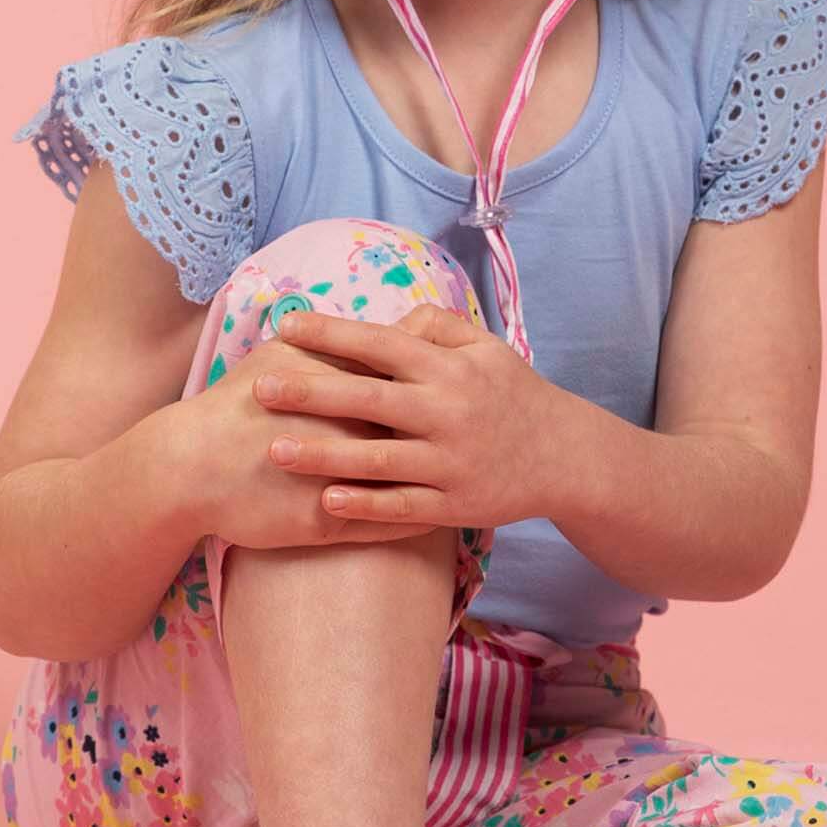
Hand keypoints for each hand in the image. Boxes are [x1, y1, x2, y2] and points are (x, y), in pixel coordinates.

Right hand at [178, 330, 443, 551]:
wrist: (189, 466)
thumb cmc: (234, 403)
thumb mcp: (280, 359)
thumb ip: (330, 345)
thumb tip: (370, 331)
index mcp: (339, 389)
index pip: (406, 382)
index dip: (436, 383)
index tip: (456, 383)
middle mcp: (346, 436)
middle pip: (419, 434)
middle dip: (452, 431)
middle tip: (471, 429)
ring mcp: (339, 483)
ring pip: (410, 486)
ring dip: (442, 481)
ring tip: (466, 475)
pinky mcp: (327, 525)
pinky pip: (386, 525)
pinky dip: (415, 519)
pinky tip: (436, 513)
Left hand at [253, 303, 566, 529]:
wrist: (566, 457)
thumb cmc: (513, 394)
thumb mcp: (486, 347)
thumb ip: (435, 326)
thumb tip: (385, 320)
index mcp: (448, 369)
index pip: (381, 344)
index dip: (332, 334)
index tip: (287, 325)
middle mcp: (446, 412)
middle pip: (368, 400)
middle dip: (311, 392)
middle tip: (260, 387)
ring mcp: (449, 461)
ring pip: (376, 459)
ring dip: (324, 455)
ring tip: (275, 449)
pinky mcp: (453, 504)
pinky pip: (401, 506)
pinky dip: (364, 505)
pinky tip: (325, 501)